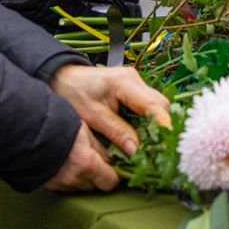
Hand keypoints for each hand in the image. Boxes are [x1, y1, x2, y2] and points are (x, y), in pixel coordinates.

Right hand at [42, 124, 118, 192]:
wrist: (28, 131)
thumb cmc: (57, 124)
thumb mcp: (85, 130)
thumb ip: (101, 148)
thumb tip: (114, 159)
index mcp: (87, 164)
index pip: (111, 182)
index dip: (114, 174)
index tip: (113, 166)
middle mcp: (75, 178)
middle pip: (96, 186)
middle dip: (99, 176)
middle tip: (96, 161)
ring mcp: (62, 184)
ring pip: (82, 187)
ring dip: (84, 178)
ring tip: (79, 161)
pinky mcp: (51, 186)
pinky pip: (68, 187)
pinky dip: (71, 179)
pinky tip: (67, 166)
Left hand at [49, 63, 170, 156]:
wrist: (62, 78)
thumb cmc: (73, 93)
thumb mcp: (92, 116)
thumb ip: (116, 132)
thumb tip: (136, 150)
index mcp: (124, 82)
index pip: (154, 104)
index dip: (163, 125)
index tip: (166, 144)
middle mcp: (135, 80)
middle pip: (160, 105)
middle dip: (161, 128)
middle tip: (156, 151)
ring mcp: (136, 84)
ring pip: (157, 106)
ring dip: (155, 127)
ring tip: (150, 147)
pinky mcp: (134, 91)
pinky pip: (148, 108)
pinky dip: (148, 123)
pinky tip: (142, 137)